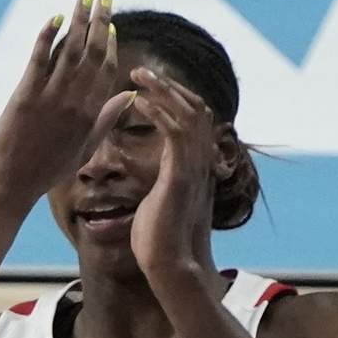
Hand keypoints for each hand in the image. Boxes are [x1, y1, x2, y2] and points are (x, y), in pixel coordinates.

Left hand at [0, 0, 131, 203]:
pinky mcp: (26, 95)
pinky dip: (48, 35)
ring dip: (78, 20)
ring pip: (70, 50)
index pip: (107, 71)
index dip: (110, 46)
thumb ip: (106, 120)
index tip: (111, 27)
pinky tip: (54, 18)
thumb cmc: (46, 172)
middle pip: (93, 54)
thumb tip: (129, 95)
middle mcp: (75, 104)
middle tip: (105, 0)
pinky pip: (40, 58)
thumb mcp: (84, 150)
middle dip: (100, 23)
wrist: (11, 186)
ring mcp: (51, 99)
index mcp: (90, 116)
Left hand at [125, 66, 225, 276]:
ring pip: (187, 113)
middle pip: (195, 108)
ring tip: (137, 76)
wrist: (170, 266)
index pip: (194, 120)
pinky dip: (158, 112)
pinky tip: (138, 100)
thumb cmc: (160, 242)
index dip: (176, 98)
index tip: (150, 86)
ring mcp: (193, 167)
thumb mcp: (161, 203)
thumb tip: (154, 184)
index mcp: (195, 166)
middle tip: (141, 71)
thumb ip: (164, 185)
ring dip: (162, 90)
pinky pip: (175, 132)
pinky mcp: (180, 175)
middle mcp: (200, 162)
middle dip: (169, 86)